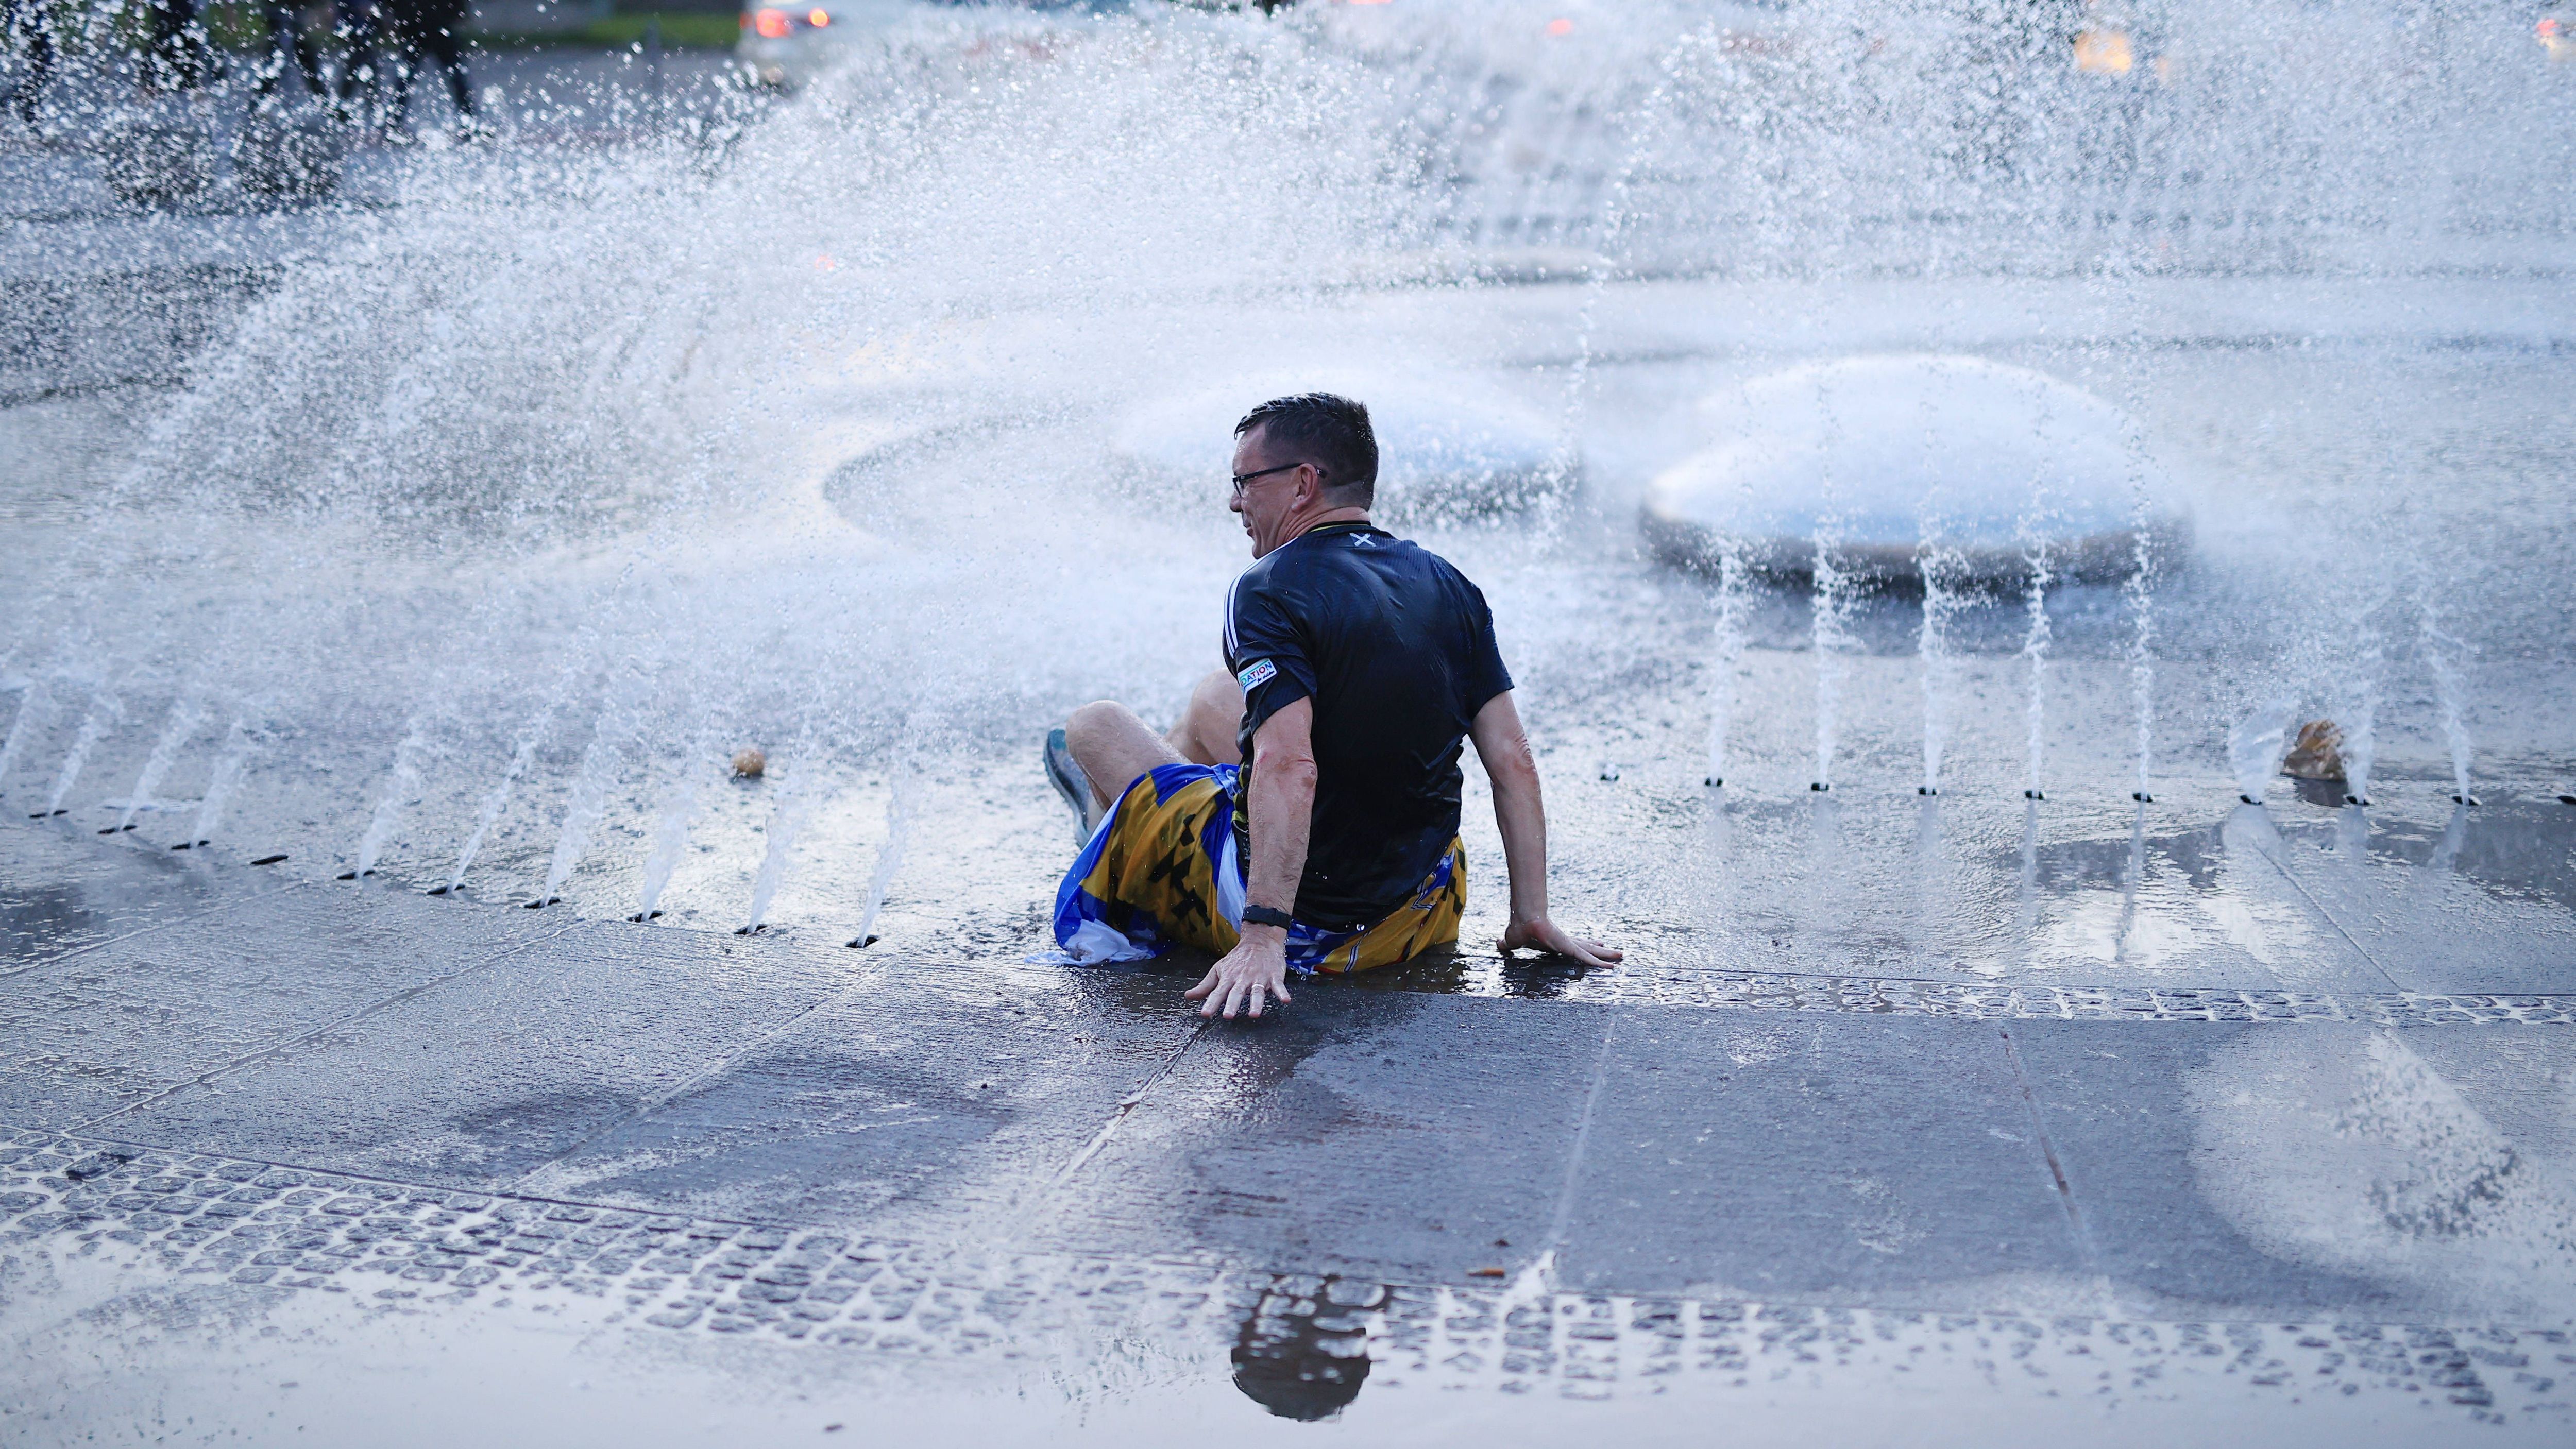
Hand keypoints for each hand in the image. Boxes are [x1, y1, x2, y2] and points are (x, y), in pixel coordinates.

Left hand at [1184, 929, 1293, 1019]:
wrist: (1260, 940)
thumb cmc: (1238, 959)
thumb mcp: (1219, 969)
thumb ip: (1205, 986)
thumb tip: (1188, 996)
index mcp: (1229, 978)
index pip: (1218, 993)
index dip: (1211, 1003)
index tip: (1205, 1014)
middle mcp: (1243, 979)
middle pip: (1236, 993)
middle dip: (1232, 1004)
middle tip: (1228, 1016)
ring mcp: (1259, 978)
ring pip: (1257, 992)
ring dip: (1256, 1003)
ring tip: (1254, 1014)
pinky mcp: (1274, 976)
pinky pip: (1279, 986)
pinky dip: (1282, 993)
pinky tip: (1285, 1000)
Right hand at [1499, 916, 1620, 967]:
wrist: (1523, 921)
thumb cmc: (1519, 928)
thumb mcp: (1513, 941)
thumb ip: (1508, 944)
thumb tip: (1497, 943)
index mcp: (1556, 941)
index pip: (1575, 945)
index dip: (1586, 946)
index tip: (1597, 944)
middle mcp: (1566, 942)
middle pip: (1588, 948)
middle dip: (1603, 951)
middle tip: (1617, 953)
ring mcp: (1569, 944)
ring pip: (1592, 952)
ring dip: (1607, 955)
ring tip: (1622, 956)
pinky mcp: (1569, 947)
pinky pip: (1587, 958)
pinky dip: (1599, 963)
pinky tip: (1611, 967)